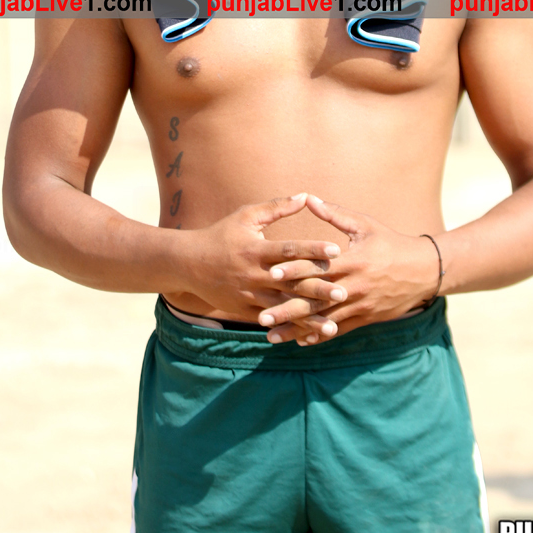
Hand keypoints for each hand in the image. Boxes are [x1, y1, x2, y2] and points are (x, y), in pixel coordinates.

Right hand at [175, 194, 346, 334]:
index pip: (289, 250)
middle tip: (343, 293)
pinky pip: (272, 321)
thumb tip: (305, 196)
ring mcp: (249, 296)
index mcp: (256, 250)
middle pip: (290, 283)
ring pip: (284, 308)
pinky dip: (290, 328)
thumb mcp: (246, 216)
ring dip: (308, 318)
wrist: (188, 265)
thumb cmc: (221, 234)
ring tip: (333, 325)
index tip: (336, 250)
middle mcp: (254, 275)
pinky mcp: (245, 311)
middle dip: (317, 289)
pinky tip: (309, 336)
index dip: (312, 249)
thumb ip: (276, 207)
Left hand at [258, 194, 441, 343]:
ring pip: (322, 320)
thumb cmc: (391, 242)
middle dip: (287, 309)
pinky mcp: (365, 318)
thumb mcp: (365, 225)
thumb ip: (335, 213)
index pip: (317, 267)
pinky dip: (318, 336)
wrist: (424, 271)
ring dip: (296, 329)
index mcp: (351, 261)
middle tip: (261, 317)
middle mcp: (353, 287)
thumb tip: (309, 198)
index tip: (269, 273)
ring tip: (271, 337)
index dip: (293, 270)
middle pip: (314, 300)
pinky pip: (338, 330)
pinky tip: (299, 342)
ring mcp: (359, 306)